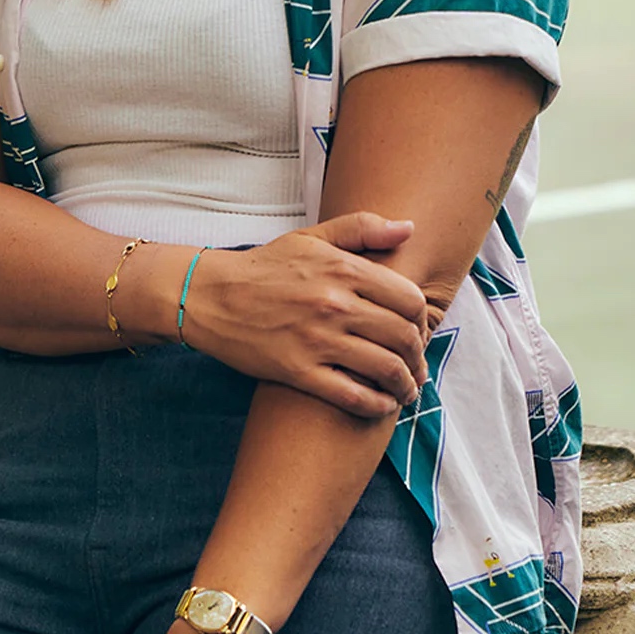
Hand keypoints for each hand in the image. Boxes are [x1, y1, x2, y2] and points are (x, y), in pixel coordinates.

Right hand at [159, 212, 431, 419]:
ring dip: (405, 386)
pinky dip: (377, 405)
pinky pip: (353, 395)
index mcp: (344, 269)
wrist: (211, 296)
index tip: (419, 333)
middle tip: (418, 368)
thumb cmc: (265, 267)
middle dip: (419, 359)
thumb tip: (409, 228)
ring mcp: (317, 340)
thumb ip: (362, 229)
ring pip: (385, 369)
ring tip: (406, 390)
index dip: (423, 321)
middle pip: (403, 337)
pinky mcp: (298, 371)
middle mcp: (335, 304)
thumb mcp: (312, 237)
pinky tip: (382, 405)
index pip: (410, 300)